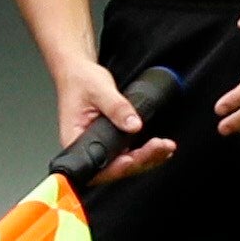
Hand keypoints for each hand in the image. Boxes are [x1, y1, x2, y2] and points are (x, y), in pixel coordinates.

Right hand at [54, 59, 172, 185]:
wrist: (80, 73)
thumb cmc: (81, 81)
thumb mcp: (100, 90)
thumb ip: (117, 108)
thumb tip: (133, 124)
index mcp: (74, 139)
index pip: (94, 165)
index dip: (114, 168)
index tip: (130, 159)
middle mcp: (86, 147)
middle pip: (114, 167)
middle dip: (140, 160)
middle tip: (159, 147)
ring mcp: (101, 145)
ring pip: (125, 162)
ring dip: (148, 157)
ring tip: (165, 147)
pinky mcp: (112, 141)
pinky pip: (129, 152)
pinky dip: (147, 152)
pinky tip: (161, 148)